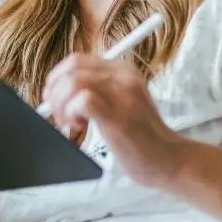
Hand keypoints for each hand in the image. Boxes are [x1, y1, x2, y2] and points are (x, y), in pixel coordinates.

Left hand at [43, 53, 186, 187]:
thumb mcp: (117, 102)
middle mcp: (123, 76)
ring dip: (61, 104)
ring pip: (74, 82)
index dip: (56, 77)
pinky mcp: (120, 115)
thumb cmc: (139, 136)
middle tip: (58, 114)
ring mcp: (123, 94)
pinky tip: (80, 126)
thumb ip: (93, 91)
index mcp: (121, 70)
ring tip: (70, 123)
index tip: (51, 97)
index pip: (76, 60)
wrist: (170, 160)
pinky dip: (71, 113)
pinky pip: (83, 101)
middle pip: (71, 69)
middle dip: (55, 92)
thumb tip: (53, 91)